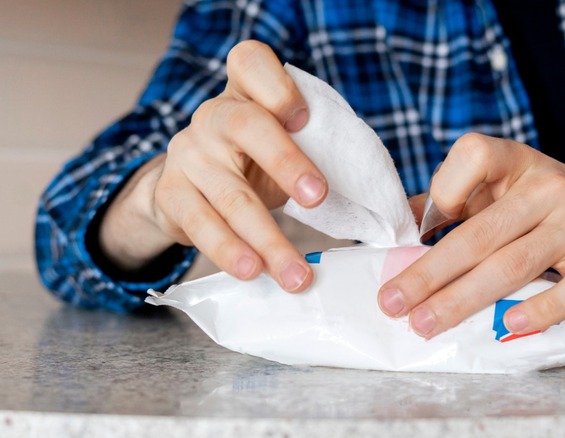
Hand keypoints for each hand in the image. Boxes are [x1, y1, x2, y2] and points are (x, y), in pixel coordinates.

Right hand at [99, 41, 326, 291]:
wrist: (194, 186)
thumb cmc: (256, 159)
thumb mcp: (283, 141)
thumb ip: (313, 144)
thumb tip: (369, 186)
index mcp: (245, 92)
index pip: (250, 62)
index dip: (277, 86)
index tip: (304, 117)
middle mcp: (213, 116)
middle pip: (246, 127)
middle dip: (285, 162)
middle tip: (319, 198)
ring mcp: (188, 154)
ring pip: (229, 194)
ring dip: (267, 236)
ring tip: (295, 273)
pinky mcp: (172, 194)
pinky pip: (201, 225)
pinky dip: (229, 250)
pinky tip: (253, 271)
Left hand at [379, 133, 564, 337]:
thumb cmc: (555, 206)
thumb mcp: (511, 187)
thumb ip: (459, 200)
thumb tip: (399, 226)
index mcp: (518, 164)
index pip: (473, 155)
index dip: (443, 189)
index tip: (422, 229)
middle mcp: (548, 189)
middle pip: (480, 233)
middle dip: (429, 272)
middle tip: (392, 302)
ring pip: (512, 266)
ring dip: (462, 300)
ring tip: (424, 324)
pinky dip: (538, 312)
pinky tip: (506, 329)